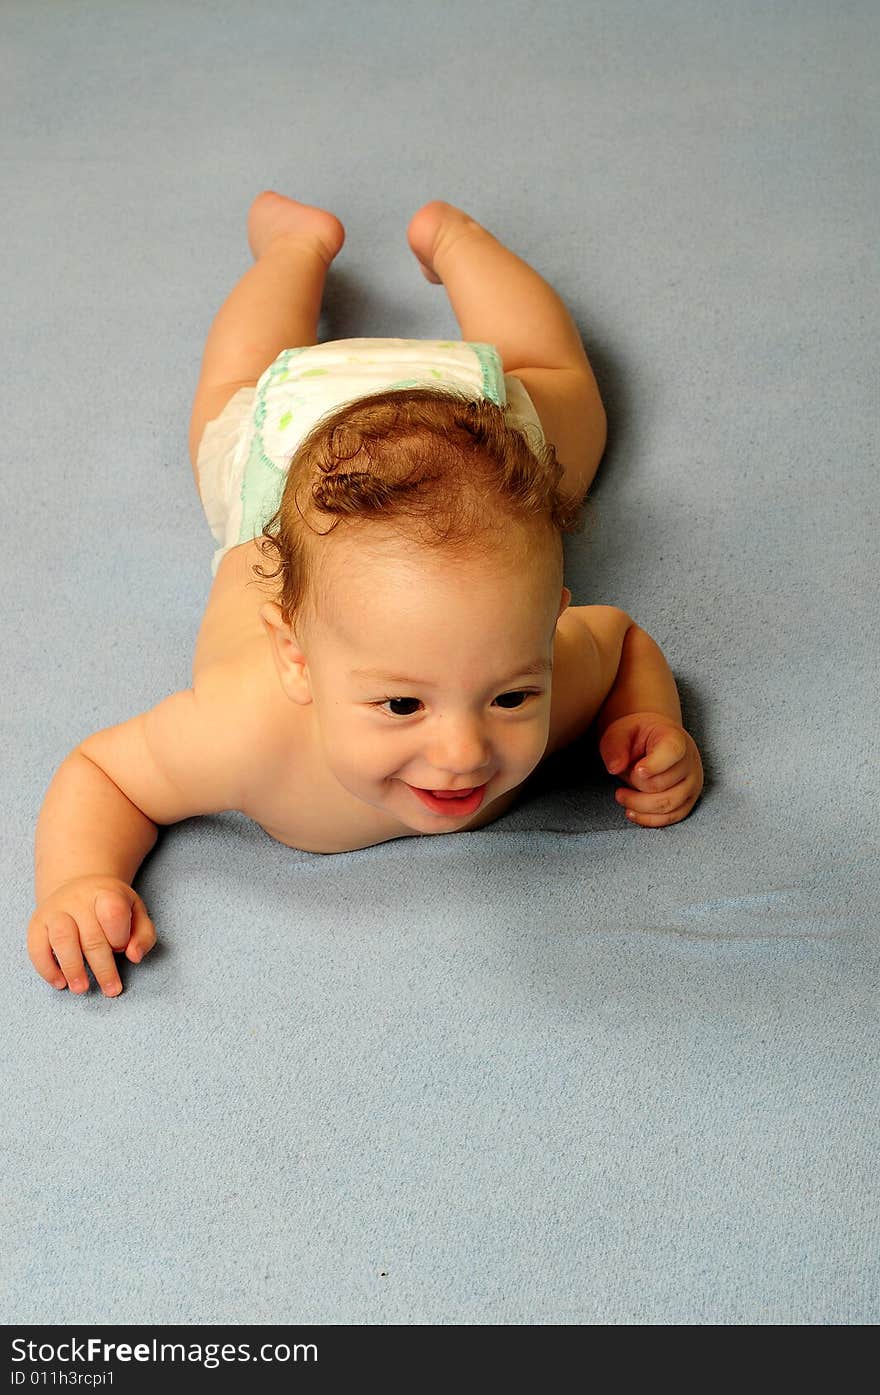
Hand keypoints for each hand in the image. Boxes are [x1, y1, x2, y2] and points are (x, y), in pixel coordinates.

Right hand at [27, 876, 156, 996]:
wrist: (77, 885)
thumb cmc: (111, 905)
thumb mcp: (135, 912)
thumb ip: (144, 935)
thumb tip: (135, 957)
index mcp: (106, 893)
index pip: (113, 913)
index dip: (119, 936)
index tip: (122, 948)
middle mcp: (78, 900)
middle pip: (91, 936)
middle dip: (103, 968)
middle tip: (111, 990)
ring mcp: (55, 911)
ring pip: (62, 940)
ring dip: (72, 968)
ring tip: (81, 989)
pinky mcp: (37, 924)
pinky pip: (36, 947)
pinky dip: (46, 968)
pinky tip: (60, 983)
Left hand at [598, 711, 703, 826]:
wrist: (652, 738)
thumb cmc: (635, 735)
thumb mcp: (619, 733)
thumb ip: (615, 747)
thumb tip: (614, 768)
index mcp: (675, 739)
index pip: (671, 752)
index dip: (654, 765)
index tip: (636, 770)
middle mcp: (689, 761)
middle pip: (664, 785)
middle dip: (637, 789)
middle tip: (619, 787)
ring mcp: (692, 782)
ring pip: (669, 805)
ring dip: (640, 807)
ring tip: (622, 796)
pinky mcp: (688, 799)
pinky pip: (673, 817)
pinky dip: (650, 819)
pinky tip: (631, 811)